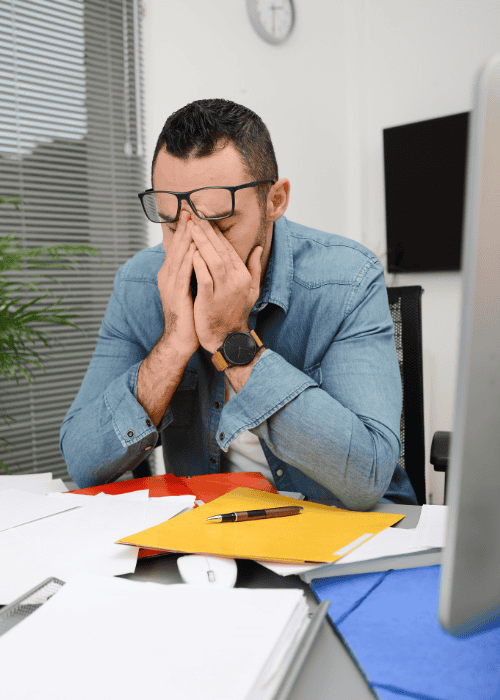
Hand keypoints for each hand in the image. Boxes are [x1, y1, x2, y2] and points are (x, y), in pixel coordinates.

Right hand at [156, 210, 198, 357]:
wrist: (180, 340)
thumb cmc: (188, 315)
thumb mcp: (189, 289)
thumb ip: (193, 272)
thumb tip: (200, 256)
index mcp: (170, 274)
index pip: (178, 247)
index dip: (184, 230)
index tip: (192, 213)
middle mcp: (167, 277)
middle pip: (176, 247)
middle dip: (183, 228)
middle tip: (189, 208)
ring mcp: (170, 285)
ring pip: (179, 257)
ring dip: (185, 239)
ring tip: (192, 222)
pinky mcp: (177, 295)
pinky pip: (184, 274)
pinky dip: (189, 259)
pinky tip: (195, 248)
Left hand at [190, 214, 261, 353]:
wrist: (228, 339)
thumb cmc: (236, 313)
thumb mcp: (251, 289)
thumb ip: (253, 267)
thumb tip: (258, 248)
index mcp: (242, 275)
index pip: (228, 248)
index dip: (216, 231)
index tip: (205, 217)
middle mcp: (235, 280)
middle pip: (220, 250)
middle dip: (207, 231)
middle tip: (195, 214)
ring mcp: (224, 291)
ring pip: (213, 261)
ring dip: (202, 243)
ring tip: (191, 228)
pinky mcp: (210, 301)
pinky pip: (205, 279)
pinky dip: (199, 265)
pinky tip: (191, 252)